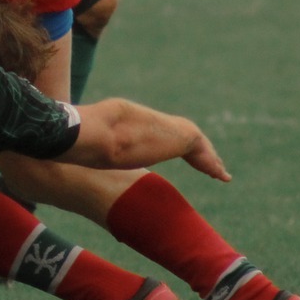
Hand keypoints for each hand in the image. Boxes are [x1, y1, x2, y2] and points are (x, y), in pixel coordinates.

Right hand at [84, 98, 232, 181]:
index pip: (162, 134)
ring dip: (208, 160)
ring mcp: (171, 128)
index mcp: (138, 123)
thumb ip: (99, 146)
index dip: (174, 144)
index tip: (181, 153)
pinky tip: (220, 175)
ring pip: (196, 144)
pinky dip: (211, 164)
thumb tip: (79, 155)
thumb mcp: (97, 142)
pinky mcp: (183, 136)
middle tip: (211, 165)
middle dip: (199, 152)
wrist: (99, 134)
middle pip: (184, 138)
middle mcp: (157, 123)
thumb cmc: (91, 136)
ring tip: (220, 173)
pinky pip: (202, 152)